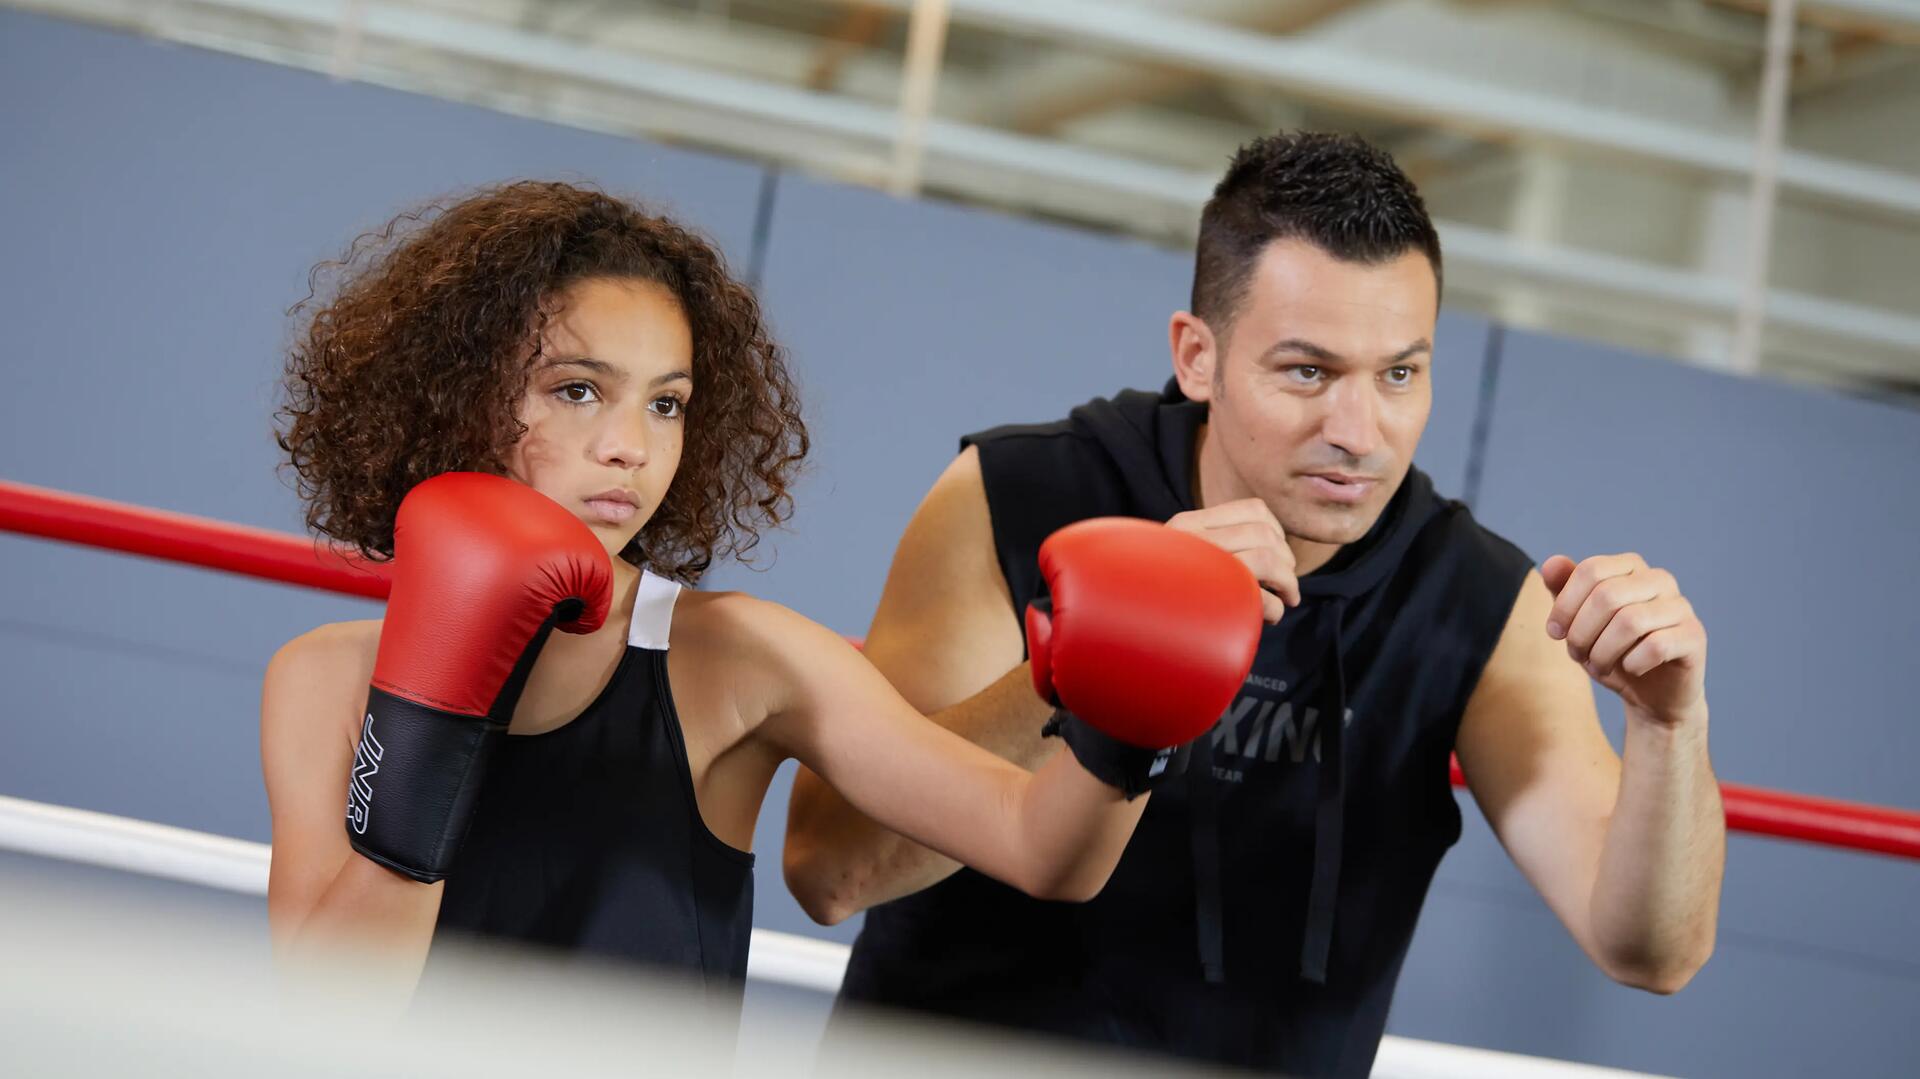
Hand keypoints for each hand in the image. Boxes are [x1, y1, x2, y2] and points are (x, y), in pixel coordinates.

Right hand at [1165, 498, 1298, 622]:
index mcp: (1189, 524)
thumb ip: (1215, 544)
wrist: (1122, 621)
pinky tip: (1267, 618)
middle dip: (1287, 561)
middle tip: (1286, 586)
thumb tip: (1273, 545)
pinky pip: (1260, 595)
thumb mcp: (1182, 558)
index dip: (1279, 533)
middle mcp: (1193, 539)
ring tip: (1286, 600)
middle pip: (1266, 534)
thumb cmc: (1158, 596)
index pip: (1255, 509)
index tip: (1279, 555)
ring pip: (1268, 558)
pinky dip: (1275, 608)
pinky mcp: (1207, 599)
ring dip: (1288, 582)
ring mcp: (1199, 567)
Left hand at [1542, 553, 1706, 725]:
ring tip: (1599, 665)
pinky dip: (1633, 663)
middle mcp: (1659, 579)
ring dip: (1603, 652)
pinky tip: (1632, 669)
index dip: (1565, 605)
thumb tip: (1550, 563)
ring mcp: (1681, 606)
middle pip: (1607, 596)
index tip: (1554, 633)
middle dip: (1581, 632)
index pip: (1591, 570)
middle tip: (1578, 654)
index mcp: (1630, 567)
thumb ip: (1563, 591)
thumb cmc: (1612, 652)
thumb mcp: (1578, 623)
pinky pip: (1656, 646)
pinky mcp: (1694, 635)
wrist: (1652, 695)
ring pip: (1630, 621)